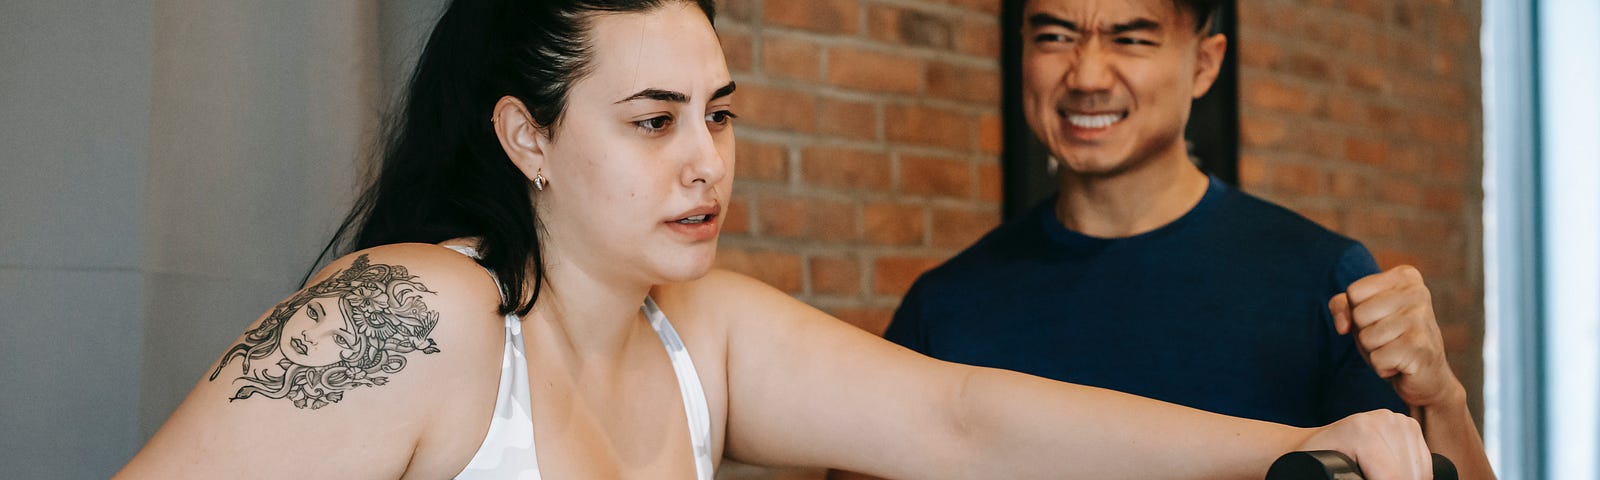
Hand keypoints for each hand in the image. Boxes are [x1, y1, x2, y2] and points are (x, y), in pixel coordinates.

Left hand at [1299, 410, 1431, 479]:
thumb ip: (1349, 479)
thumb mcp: (1329, 474)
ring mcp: (1397, 420)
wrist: (1309, 444)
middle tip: (1369, 478)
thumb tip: (1375, 476)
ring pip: (1419, 471)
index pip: (1392, 477)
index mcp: (1362, 431)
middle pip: (1407, 474)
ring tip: (1377, 476)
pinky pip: (1424, 463)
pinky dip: (1414, 475)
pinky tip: (1392, 474)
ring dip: (1407, 479)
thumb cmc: (1311, 462)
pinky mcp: (1408, 425)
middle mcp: (1383, 419)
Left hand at [1329, 265, 1464, 407]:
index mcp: (1405, 276)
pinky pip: (1377, 358)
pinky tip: (1401, 363)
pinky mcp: (1419, 346)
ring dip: (1374, 351)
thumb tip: (1343, 326)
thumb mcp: (1363, 315)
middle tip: (1389, 338)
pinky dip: (1383, 367)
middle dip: (1365, 332)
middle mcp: (1417, 292)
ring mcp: (1420, 319)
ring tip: (1395, 350)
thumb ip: (1342, 306)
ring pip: (1366, 338)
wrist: (1426, 374)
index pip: (1354, 292)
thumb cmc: (1390, 338)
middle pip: (1359, 315)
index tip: (1381, 319)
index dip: (1358, 312)